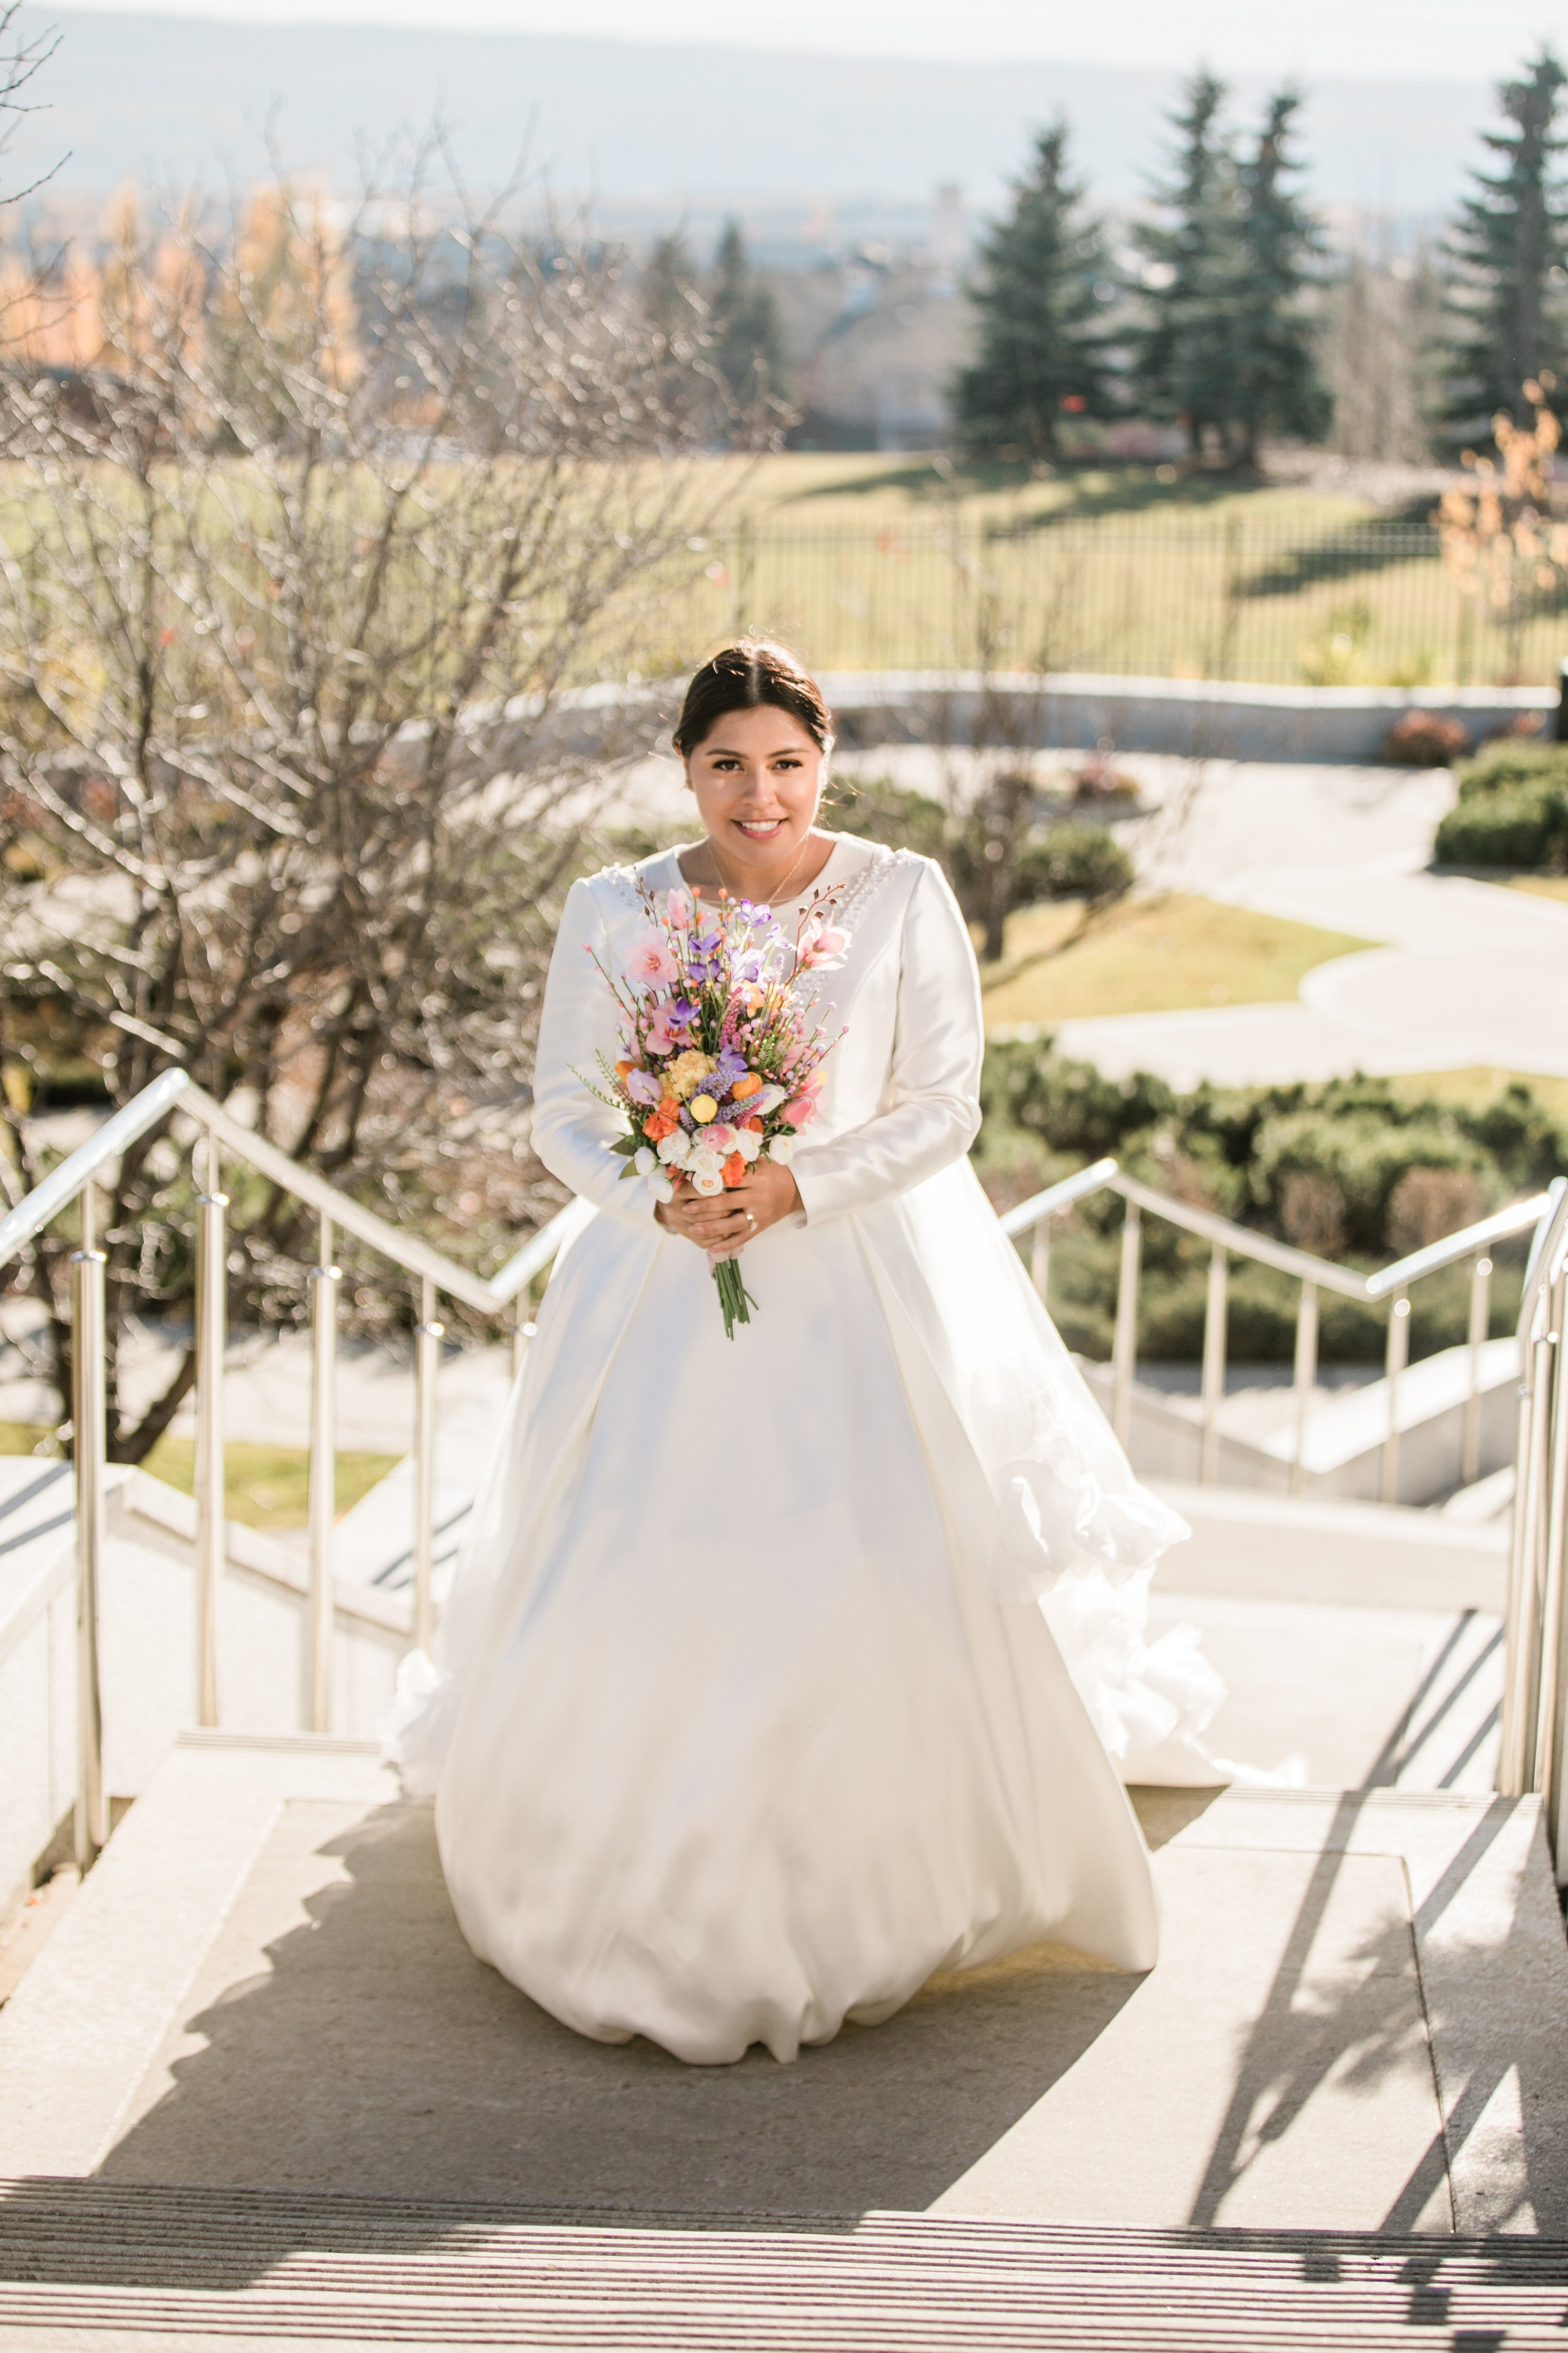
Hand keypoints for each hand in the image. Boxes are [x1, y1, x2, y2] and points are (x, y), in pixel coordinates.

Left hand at [655, 1157, 801, 1259]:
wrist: (796, 1190)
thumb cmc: (774, 1173)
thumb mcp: (761, 1162)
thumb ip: (740, 1160)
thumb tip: (711, 1154)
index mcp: (757, 1178)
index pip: (730, 1181)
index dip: (710, 1183)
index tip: (691, 1185)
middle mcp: (758, 1196)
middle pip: (728, 1203)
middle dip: (705, 1206)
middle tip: (686, 1209)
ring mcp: (760, 1214)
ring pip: (733, 1223)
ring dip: (712, 1228)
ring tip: (693, 1229)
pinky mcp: (761, 1227)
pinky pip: (742, 1238)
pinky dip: (726, 1244)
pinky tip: (710, 1248)